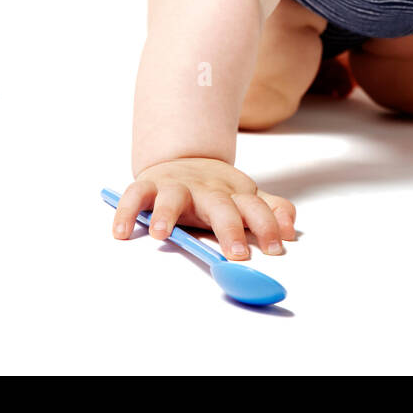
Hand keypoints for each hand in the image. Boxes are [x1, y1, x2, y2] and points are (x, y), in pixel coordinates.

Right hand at [110, 157, 296, 260]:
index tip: (276, 248)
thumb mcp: (246, 197)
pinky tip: (121, 232)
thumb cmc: (216, 190)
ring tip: (160, 234)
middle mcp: (206, 189)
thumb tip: (291, 228)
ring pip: (173, 196)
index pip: (254, 208)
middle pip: (220, 206)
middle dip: (229, 228)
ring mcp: (177, 186)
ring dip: (166, 213)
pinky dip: (126, 211)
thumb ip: (270, 210)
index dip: (267, 225)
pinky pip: (135, 195)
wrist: (184, 157)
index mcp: (233, 194)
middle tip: (237, 254)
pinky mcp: (150, 185)